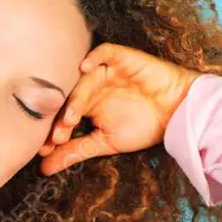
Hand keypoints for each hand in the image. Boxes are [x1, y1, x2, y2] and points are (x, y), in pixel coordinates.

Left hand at [39, 43, 201, 174]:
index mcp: (85, 104)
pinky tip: (84, 67)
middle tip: (56, 136)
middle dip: (60, 117)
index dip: (52, 129)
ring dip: (75, 97)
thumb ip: (74, 152)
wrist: (177, 112)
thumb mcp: (103, 144)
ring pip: (83, 79)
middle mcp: (92, 86)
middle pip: (69, 96)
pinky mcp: (122, 59)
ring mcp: (106, 71)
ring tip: (70, 118)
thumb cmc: (143, 126)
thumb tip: (43, 168)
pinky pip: (105, 52)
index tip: (44, 148)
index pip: (62, 114)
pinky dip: (95, 57)